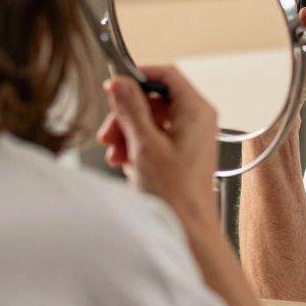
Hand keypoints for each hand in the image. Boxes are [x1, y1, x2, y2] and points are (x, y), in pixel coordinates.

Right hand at [96, 65, 218, 222]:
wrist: (187, 229)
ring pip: (151, 119)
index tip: (114, 87)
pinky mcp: (181, 152)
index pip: (166, 75)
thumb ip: (131, 110)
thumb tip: (119, 83)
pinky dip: (136, 145)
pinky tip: (124, 162)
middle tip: (109, 133)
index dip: (138, 77)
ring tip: (116, 154)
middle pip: (155, 99)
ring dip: (128, 132)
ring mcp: (189, 136)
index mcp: (196, 111)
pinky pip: (154, 137)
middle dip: (127, 114)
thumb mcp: (145, 145)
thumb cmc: (176, 194)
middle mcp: (196, 120)